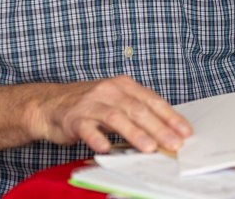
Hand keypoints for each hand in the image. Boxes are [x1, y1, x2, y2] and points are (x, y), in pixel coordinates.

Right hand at [25, 75, 192, 153]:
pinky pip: (87, 128)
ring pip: (117, 118)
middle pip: (138, 109)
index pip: (153, 101)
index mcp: (125, 85)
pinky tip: (106, 148)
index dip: (170, 116)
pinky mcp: (74, 118)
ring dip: (135, 134)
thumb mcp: (116, 102)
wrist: (49, 105)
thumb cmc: (89, 105)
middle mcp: (110, 91)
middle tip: (173, 143)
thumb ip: (137, 113)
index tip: (185, 131)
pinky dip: (97, 138)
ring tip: (149, 148)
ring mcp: (91, 103)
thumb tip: (166, 132)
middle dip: (159, 128)